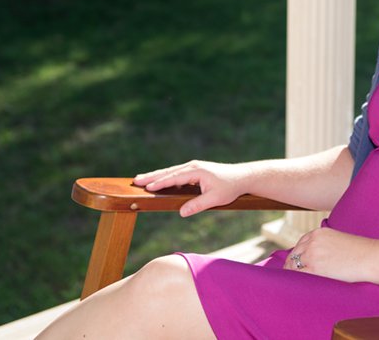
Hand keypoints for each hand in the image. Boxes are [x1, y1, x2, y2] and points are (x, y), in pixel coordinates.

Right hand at [133, 160, 249, 216]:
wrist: (242, 177)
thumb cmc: (230, 187)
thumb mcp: (215, 198)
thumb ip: (198, 205)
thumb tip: (181, 212)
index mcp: (196, 171)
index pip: (174, 177)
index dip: (160, 182)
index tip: (147, 187)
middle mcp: (193, 166)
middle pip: (168, 171)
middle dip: (152, 176)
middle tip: (136, 180)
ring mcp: (193, 167)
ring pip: (171, 171)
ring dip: (157, 175)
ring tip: (141, 179)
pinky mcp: (195, 170)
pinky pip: (176, 173)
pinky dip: (166, 176)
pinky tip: (158, 181)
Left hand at [283, 227, 377, 282]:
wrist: (371, 257)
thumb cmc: (361, 252)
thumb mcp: (339, 240)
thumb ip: (326, 245)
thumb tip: (322, 257)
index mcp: (319, 232)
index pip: (301, 243)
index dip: (298, 254)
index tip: (297, 263)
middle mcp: (313, 241)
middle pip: (294, 254)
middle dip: (292, 264)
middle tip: (291, 275)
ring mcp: (312, 254)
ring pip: (293, 265)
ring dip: (292, 273)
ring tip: (293, 283)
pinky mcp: (314, 269)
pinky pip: (298, 276)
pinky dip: (295, 281)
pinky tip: (298, 287)